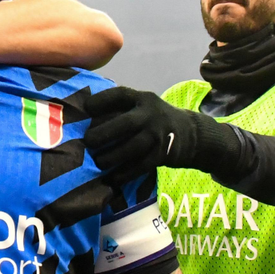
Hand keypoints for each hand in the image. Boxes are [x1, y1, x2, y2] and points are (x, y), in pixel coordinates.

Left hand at [83, 87, 210, 183]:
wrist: (190, 134)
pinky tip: (112, 178)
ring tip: (98, 162)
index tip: (86, 108)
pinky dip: (125, 173)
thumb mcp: (142, 106)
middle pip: (126, 124)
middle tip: (88, 141)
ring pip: (133, 147)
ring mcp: (158, 135)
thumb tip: (84, 116)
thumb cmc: (154, 120)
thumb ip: (121, 108)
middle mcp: (151, 115)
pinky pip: (141, 166)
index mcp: (143, 99)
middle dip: (104, 133)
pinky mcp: (162, 154)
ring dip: (112, 157)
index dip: (102, 100)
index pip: (121, 95)